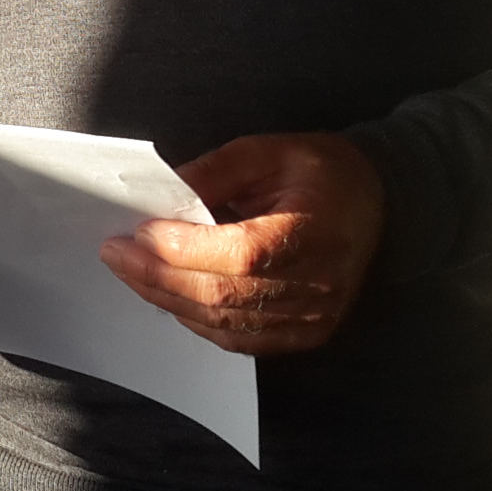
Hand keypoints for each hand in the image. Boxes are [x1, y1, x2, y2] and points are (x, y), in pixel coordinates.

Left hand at [100, 133, 385, 355]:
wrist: (376, 203)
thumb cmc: (321, 171)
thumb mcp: (267, 151)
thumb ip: (213, 173)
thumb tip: (158, 200)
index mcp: (316, 229)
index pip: (240, 254)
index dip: (182, 249)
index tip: (136, 232)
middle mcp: (320, 283)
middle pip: (225, 295)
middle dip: (158, 275)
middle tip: (114, 254)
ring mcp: (315, 316)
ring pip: (226, 323)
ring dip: (169, 299)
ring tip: (131, 272)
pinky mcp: (307, 334)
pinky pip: (240, 339)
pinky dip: (197, 320)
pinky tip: (169, 295)